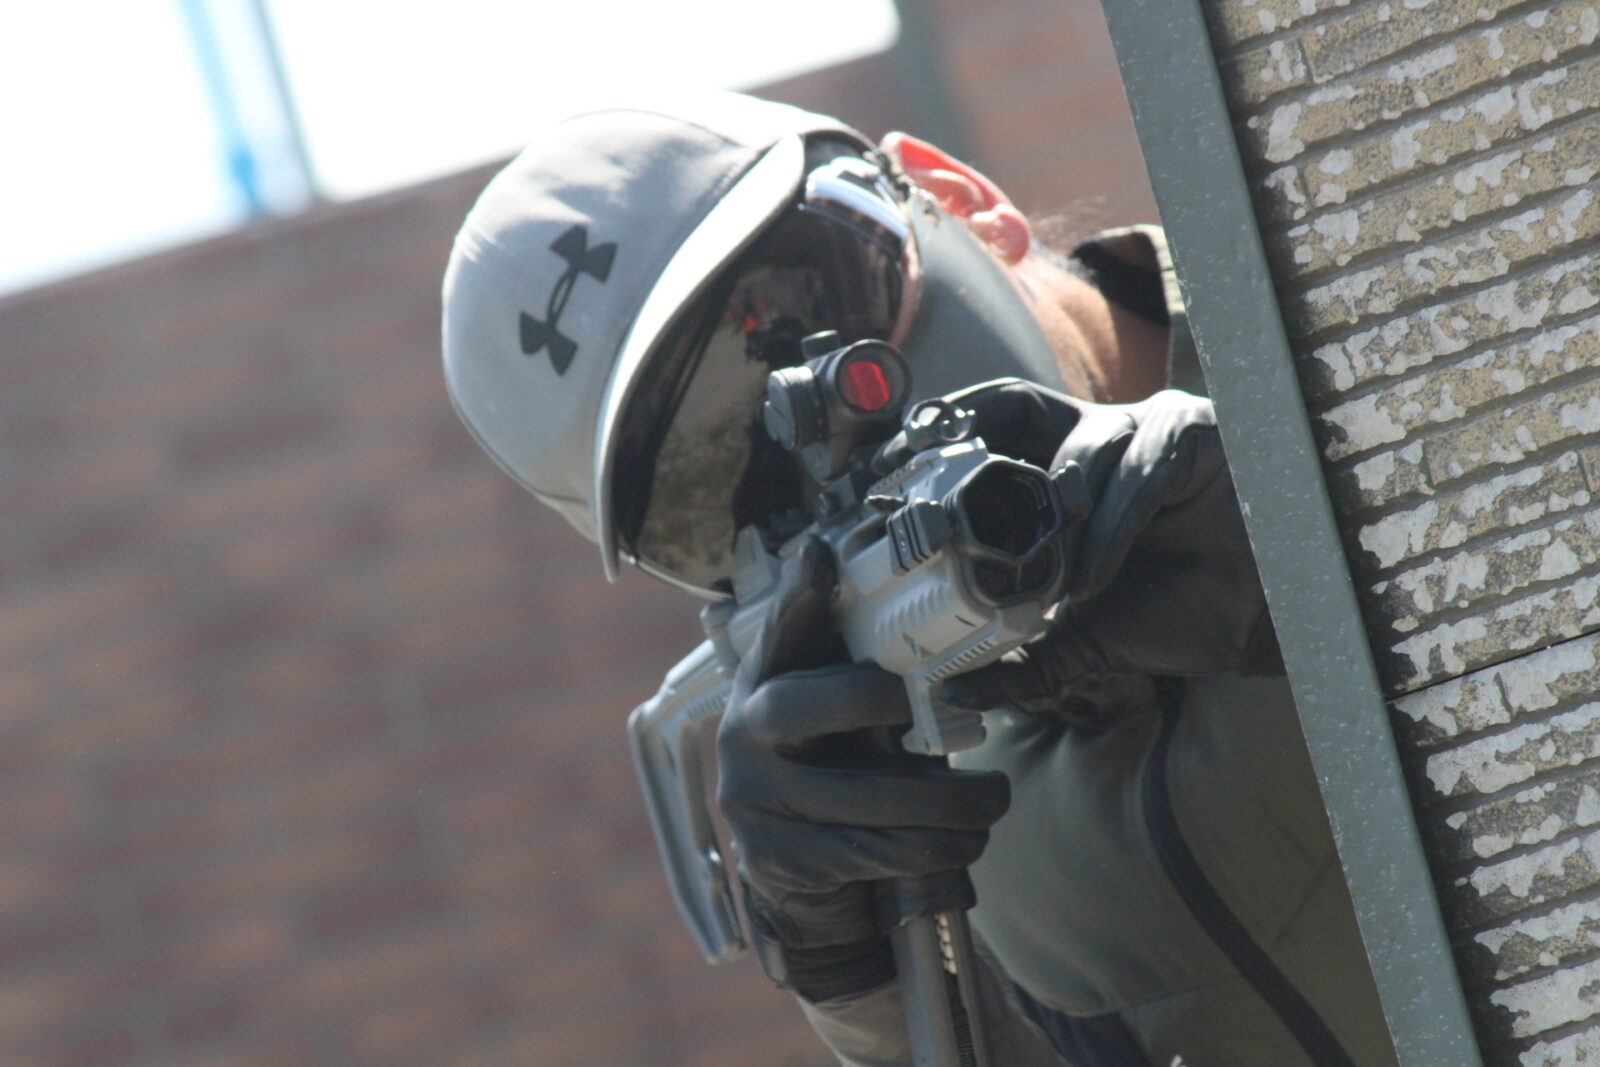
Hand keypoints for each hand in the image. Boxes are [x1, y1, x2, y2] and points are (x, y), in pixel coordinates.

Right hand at [716, 539, 1009, 999]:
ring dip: (942, 803)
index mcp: (765, 684)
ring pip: (856, 796)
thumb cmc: (842, 773)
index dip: (798, 594)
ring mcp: (752, 799)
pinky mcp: (776, 858)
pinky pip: (866, 853)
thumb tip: (942, 619)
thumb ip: (865, 672)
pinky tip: (965, 842)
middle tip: (930, 709)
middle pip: (800, 706)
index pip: (780, 632)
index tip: (819, 553)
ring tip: (993, 799)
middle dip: (869, 702)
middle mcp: (744, 735)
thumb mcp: (845, 717)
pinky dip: (929, 850)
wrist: (803, 877)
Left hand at [931, 381, 1281, 715]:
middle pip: (1014, 406)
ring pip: (1080, 451)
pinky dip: (1112, 524)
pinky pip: (1140, 467)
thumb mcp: (1080, 639)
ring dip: (1061, 516)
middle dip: (967, 433)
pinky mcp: (1191, 434)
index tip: (881, 469)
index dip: (935, 439)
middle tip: (923, 471)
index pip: (987, 432)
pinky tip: (1100, 574)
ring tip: (1057, 579)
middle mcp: (1095, 438)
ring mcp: (1143, 428)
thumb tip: (955, 693)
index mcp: (1061, 474)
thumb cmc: (1174, 611)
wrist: (1255, 626)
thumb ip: (1021, 661)